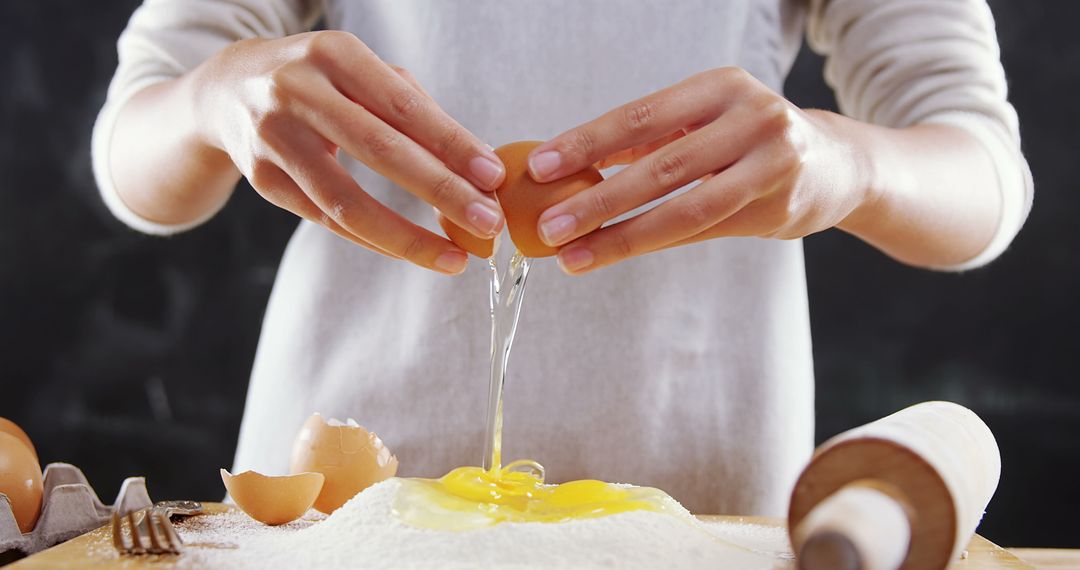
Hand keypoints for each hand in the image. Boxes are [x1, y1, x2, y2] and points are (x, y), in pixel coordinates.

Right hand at [193, 31, 505, 273]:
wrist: (228, 87)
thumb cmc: (320, 80)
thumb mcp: (361, 72)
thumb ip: (415, 109)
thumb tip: (476, 164)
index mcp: (334, 55)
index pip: (404, 107)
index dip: (452, 145)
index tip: (492, 177)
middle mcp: (297, 91)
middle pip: (379, 151)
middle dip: (441, 192)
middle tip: (487, 223)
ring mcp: (273, 138)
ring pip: (346, 202)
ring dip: (408, 236)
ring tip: (455, 257)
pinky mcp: (261, 178)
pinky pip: (327, 221)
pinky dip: (375, 240)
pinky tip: (413, 251)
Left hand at [526, 67, 871, 273]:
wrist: (837, 164)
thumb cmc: (750, 139)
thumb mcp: (706, 120)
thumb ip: (650, 139)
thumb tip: (572, 163)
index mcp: (721, 87)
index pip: (641, 115)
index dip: (587, 142)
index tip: (540, 166)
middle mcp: (752, 119)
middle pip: (660, 167)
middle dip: (597, 199)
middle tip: (547, 225)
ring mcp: (770, 166)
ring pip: (683, 209)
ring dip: (619, 234)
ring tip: (571, 253)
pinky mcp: (776, 210)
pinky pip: (701, 232)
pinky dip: (651, 244)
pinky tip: (610, 253)